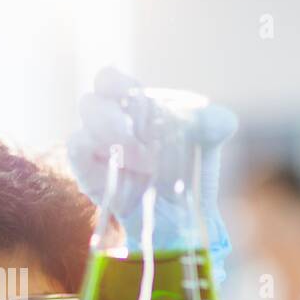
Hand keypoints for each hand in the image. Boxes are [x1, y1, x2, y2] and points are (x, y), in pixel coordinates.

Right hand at [68, 66, 237, 280]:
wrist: (187, 218)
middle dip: (114, 120)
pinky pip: (76, 157)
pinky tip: (125, 174)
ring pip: (81, 132)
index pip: (108, 81)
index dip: (115, 83)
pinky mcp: (91, 178)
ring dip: (114, 145)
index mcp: (132, 107)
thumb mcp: (207, 144)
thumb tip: (223, 120)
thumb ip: (214, 123)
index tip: (135, 97)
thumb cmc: (190, 172)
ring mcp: (97, 153)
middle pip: (89, 104)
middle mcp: (109, 125)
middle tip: (144, 142)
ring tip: (147, 165)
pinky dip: (98, 161)